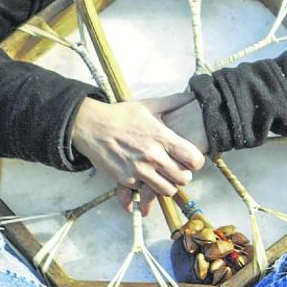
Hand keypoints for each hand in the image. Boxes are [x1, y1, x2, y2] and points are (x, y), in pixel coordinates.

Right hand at [114, 93, 207, 215]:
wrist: (91, 126)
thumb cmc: (120, 115)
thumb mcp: (148, 105)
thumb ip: (172, 102)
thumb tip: (192, 95)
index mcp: (162, 137)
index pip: (193, 159)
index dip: (196, 161)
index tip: (190, 159)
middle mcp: (153, 156)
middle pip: (183, 179)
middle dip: (183, 176)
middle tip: (177, 169)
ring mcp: (139, 170)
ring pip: (167, 190)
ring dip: (167, 185)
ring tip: (162, 176)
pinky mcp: (125, 180)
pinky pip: (144, 191)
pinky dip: (146, 187)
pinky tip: (143, 176)